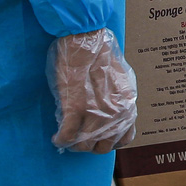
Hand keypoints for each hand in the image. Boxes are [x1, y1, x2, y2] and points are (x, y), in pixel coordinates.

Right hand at [49, 29, 138, 153]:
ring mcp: (96, 112)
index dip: (109, 140)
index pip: (123, 139)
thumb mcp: (120, 81)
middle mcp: (116, 113)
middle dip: (90, 145)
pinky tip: (57, 136)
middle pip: (102, 147)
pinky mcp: (74, 108)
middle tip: (79, 138)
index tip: (99, 137)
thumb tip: (109, 116)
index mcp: (128, 106)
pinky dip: (60, 139)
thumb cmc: (102, 54)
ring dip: (73, 144)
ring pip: (83, 145)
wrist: (87, 38)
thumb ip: (118, 101)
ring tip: (67, 137)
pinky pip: (67, 136)